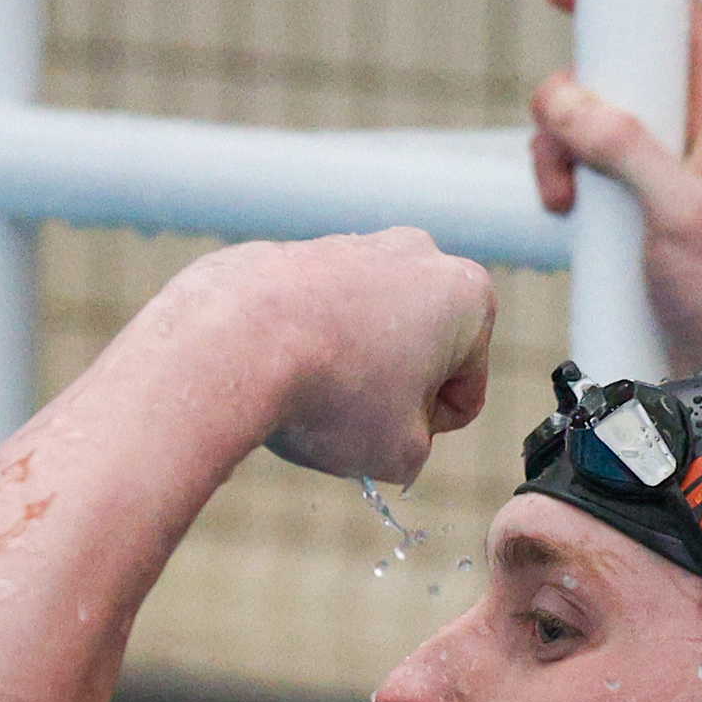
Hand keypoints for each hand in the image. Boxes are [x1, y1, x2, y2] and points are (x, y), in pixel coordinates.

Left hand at [165, 231, 494, 485]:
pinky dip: (307, 345)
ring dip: (351, 369)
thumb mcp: (400, 454)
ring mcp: (353, 246)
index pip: (465, 390)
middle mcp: (417, 255)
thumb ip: (417, 449)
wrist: (234, 343)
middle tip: (353, 418)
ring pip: (367, 333)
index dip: (428, 430)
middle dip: (392, 389)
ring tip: (312, 395)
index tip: (390, 432)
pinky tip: (281, 371)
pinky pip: (317, 318)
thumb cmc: (330, 393)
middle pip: (420, 352)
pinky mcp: (298, 252)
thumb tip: (392, 437)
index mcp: (466, 295)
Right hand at [531, 0, 701, 375]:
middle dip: (575, 103)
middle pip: (619, 71)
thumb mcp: (680, 211)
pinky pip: (590, 173)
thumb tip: (564, 99)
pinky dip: (566, 185)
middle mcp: (696, 133)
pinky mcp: (642, 211)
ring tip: (565, 202)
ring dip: (562, 152)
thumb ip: (623, 146)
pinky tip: (566, 218)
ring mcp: (666, 172)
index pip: (680, 18)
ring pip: (594, 124)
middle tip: (564, 149)